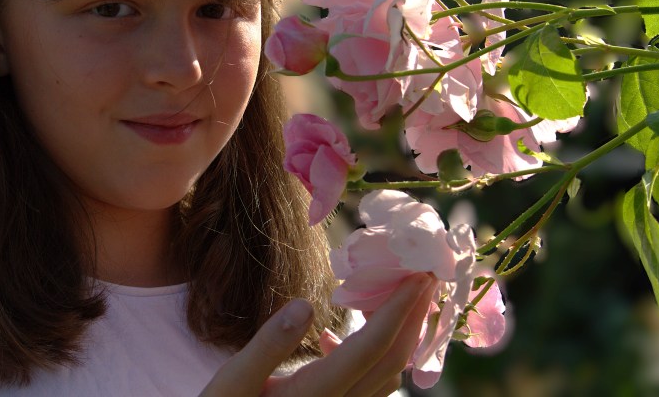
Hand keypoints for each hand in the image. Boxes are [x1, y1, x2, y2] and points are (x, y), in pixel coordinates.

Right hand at [199, 273, 435, 396]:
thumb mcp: (232, 381)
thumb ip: (269, 344)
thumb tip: (306, 303)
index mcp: (315, 394)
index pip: (371, 347)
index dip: (398, 309)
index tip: (419, 274)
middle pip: (392, 359)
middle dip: (413, 315)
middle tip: (426, 273)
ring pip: (388, 374)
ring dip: (400, 332)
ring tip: (394, 294)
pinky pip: (370, 384)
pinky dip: (374, 353)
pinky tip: (336, 338)